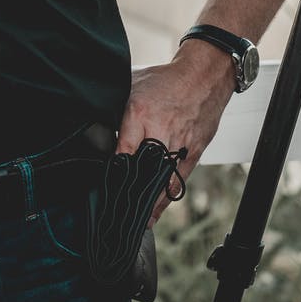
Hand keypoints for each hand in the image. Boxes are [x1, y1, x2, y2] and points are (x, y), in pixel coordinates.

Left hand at [116, 45, 236, 222]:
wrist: (204, 77)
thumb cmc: (166, 81)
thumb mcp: (133, 87)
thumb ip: (117, 109)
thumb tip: (96, 124)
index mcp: (140, 113)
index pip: (122, 149)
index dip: (112, 171)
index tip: (102, 187)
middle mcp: (160, 131)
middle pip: (141, 170)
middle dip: (128, 193)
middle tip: (113, 213)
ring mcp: (179, 144)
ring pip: (160, 181)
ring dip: (146, 204)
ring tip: (131, 224)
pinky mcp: (193, 152)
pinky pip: (178, 181)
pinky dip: (165, 199)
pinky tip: (154, 214)